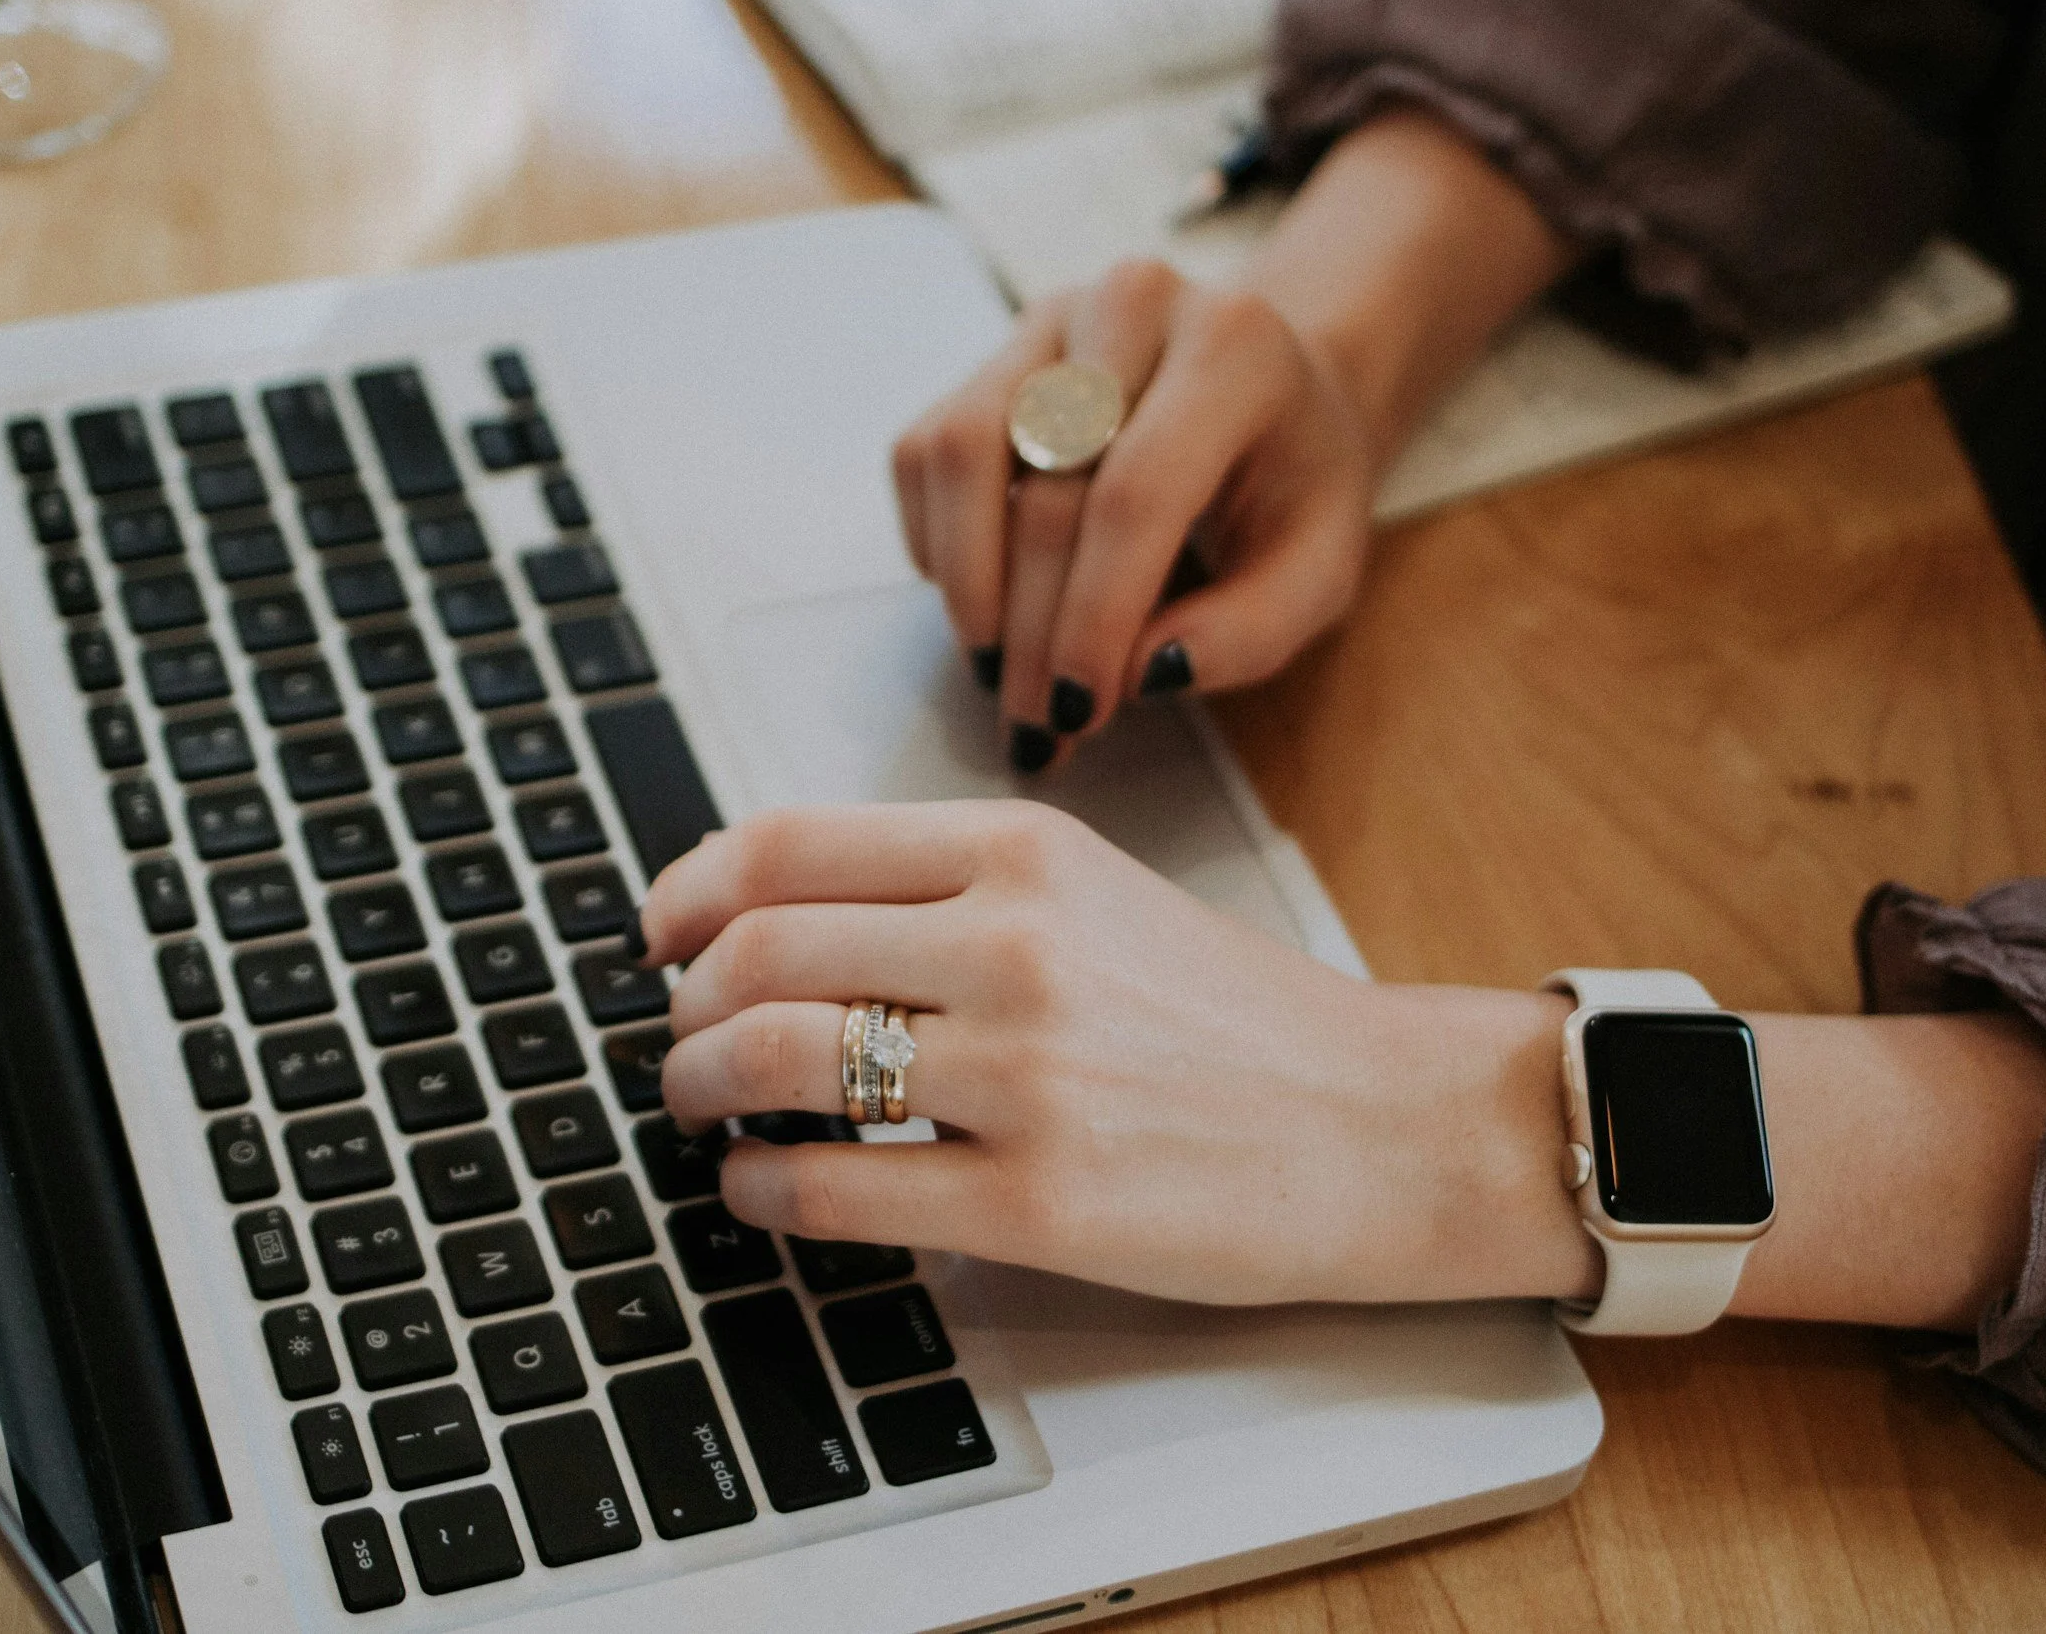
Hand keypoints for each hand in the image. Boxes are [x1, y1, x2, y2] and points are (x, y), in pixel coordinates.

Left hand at [637, 800, 1590, 1305]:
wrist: (1386, 1124)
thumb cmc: (1238, 1018)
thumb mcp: (1097, 895)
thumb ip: (949, 890)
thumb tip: (777, 916)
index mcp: (1024, 852)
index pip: (787, 843)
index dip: (688, 890)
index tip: (659, 932)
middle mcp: (1016, 945)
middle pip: (759, 950)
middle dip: (683, 1004)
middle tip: (677, 1038)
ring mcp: (1026, 1076)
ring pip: (776, 1060)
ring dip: (699, 1088)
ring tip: (701, 1109)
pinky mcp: (1039, 1203)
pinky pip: (834, 1189)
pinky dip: (758, 1192)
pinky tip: (757, 1193)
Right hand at [891, 259, 1373, 770]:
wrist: (1270, 388)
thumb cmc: (1293, 485)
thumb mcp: (1319, 569)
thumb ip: (1250, 631)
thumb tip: (1142, 673)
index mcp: (1234, 349)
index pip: (1136, 492)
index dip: (1093, 615)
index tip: (1078, 710)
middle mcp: (1133, 306)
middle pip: (1047, 488)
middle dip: (1032, 631)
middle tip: (1036, 724)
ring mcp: (1049, 320)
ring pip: (961, 453)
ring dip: (967, 584)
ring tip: (997, 667)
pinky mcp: (990, 354)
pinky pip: (924, 452)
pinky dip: (938, 543)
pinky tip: (987, 599)